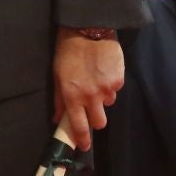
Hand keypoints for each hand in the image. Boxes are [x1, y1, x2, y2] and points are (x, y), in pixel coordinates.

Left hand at [52, 28, 122, 151]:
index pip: (79, 126)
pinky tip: (104, 70)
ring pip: (109, 104)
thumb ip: (59, 100)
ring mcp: (106, 88)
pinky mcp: (118, 79)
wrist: (88, 29)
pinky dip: (111, 84)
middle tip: (92, 107)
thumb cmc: (68, 52)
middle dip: (96, 118)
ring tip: (97, 80)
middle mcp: (91, 96)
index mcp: (72, 96)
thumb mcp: (57, 76)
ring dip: (103, 98)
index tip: (84, 146)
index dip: (82, 139)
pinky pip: (116, 89)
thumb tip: (57, 119)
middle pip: (99, 122)